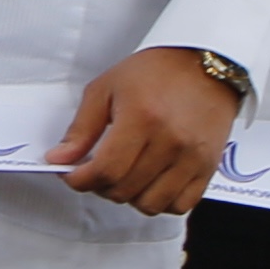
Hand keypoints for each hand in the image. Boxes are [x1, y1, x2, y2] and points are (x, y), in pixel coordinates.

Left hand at [55, 45, 242, 216]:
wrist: (204, 63)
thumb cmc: (155, 72)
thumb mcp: (106, 89)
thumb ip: (81, 128)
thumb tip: (60, 159)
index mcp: (143, 119)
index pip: (106, 170)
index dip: (80, 180)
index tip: (70, 174)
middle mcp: (172, 142)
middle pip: (125, 189)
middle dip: (99, 186)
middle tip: (95, 171)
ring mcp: (193, 157)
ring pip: (151, 203)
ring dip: (128, 197)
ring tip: (122, 176)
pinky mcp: (209, 166)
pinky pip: (181, 204)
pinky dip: (160, 202)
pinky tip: (148, 184)